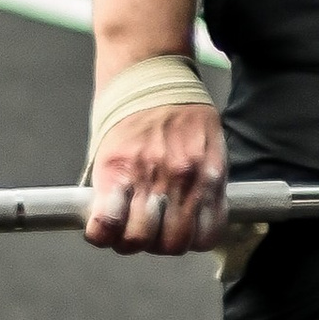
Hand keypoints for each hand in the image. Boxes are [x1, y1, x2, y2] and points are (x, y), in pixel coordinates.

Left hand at [84, 95, 228, 254]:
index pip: (105, 228)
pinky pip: (211, 227)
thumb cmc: (126, 117)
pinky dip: (201, 236)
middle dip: (137, 243)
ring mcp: (187, 178)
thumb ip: (110, 191)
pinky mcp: (214, 175)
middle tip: (139, 232)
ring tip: (167, 229)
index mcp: (118, 170)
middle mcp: (152, 177)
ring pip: (178, 241)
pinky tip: (193, 225)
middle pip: (142, 241)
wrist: (157, 77)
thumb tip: (109, 228)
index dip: (104, 237)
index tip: (106, 233)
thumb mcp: (105, 152)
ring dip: (169, 242)